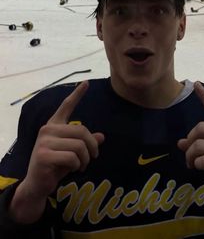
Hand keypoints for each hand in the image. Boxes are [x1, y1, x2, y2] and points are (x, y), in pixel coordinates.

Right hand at [20, 81, 104, 199]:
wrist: (37, 185)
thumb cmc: (55, 166)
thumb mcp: (73, 152)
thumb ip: (85, 143)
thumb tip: (102, 136)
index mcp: (54, 125)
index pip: (66, 106)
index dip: (77, 94)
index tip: (86, 83)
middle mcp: (48, 129)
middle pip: (82, 131)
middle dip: (92, 147)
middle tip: (92, 158)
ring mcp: (44, 141)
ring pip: (79, 145)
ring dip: (85, 159)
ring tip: (81, 166)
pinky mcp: (44, 155)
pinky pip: (72, 157)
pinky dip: (77, 166)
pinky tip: (72, 169)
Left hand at [178, 82, 203, 201]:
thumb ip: (201, 148)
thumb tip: (180, 142)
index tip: (196, 84)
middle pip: (201, 128)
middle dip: (189, 139)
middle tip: (187, 153)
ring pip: (200, 144)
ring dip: (190, 155)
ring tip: (191, 164)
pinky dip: (197, 164)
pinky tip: (199, 168)